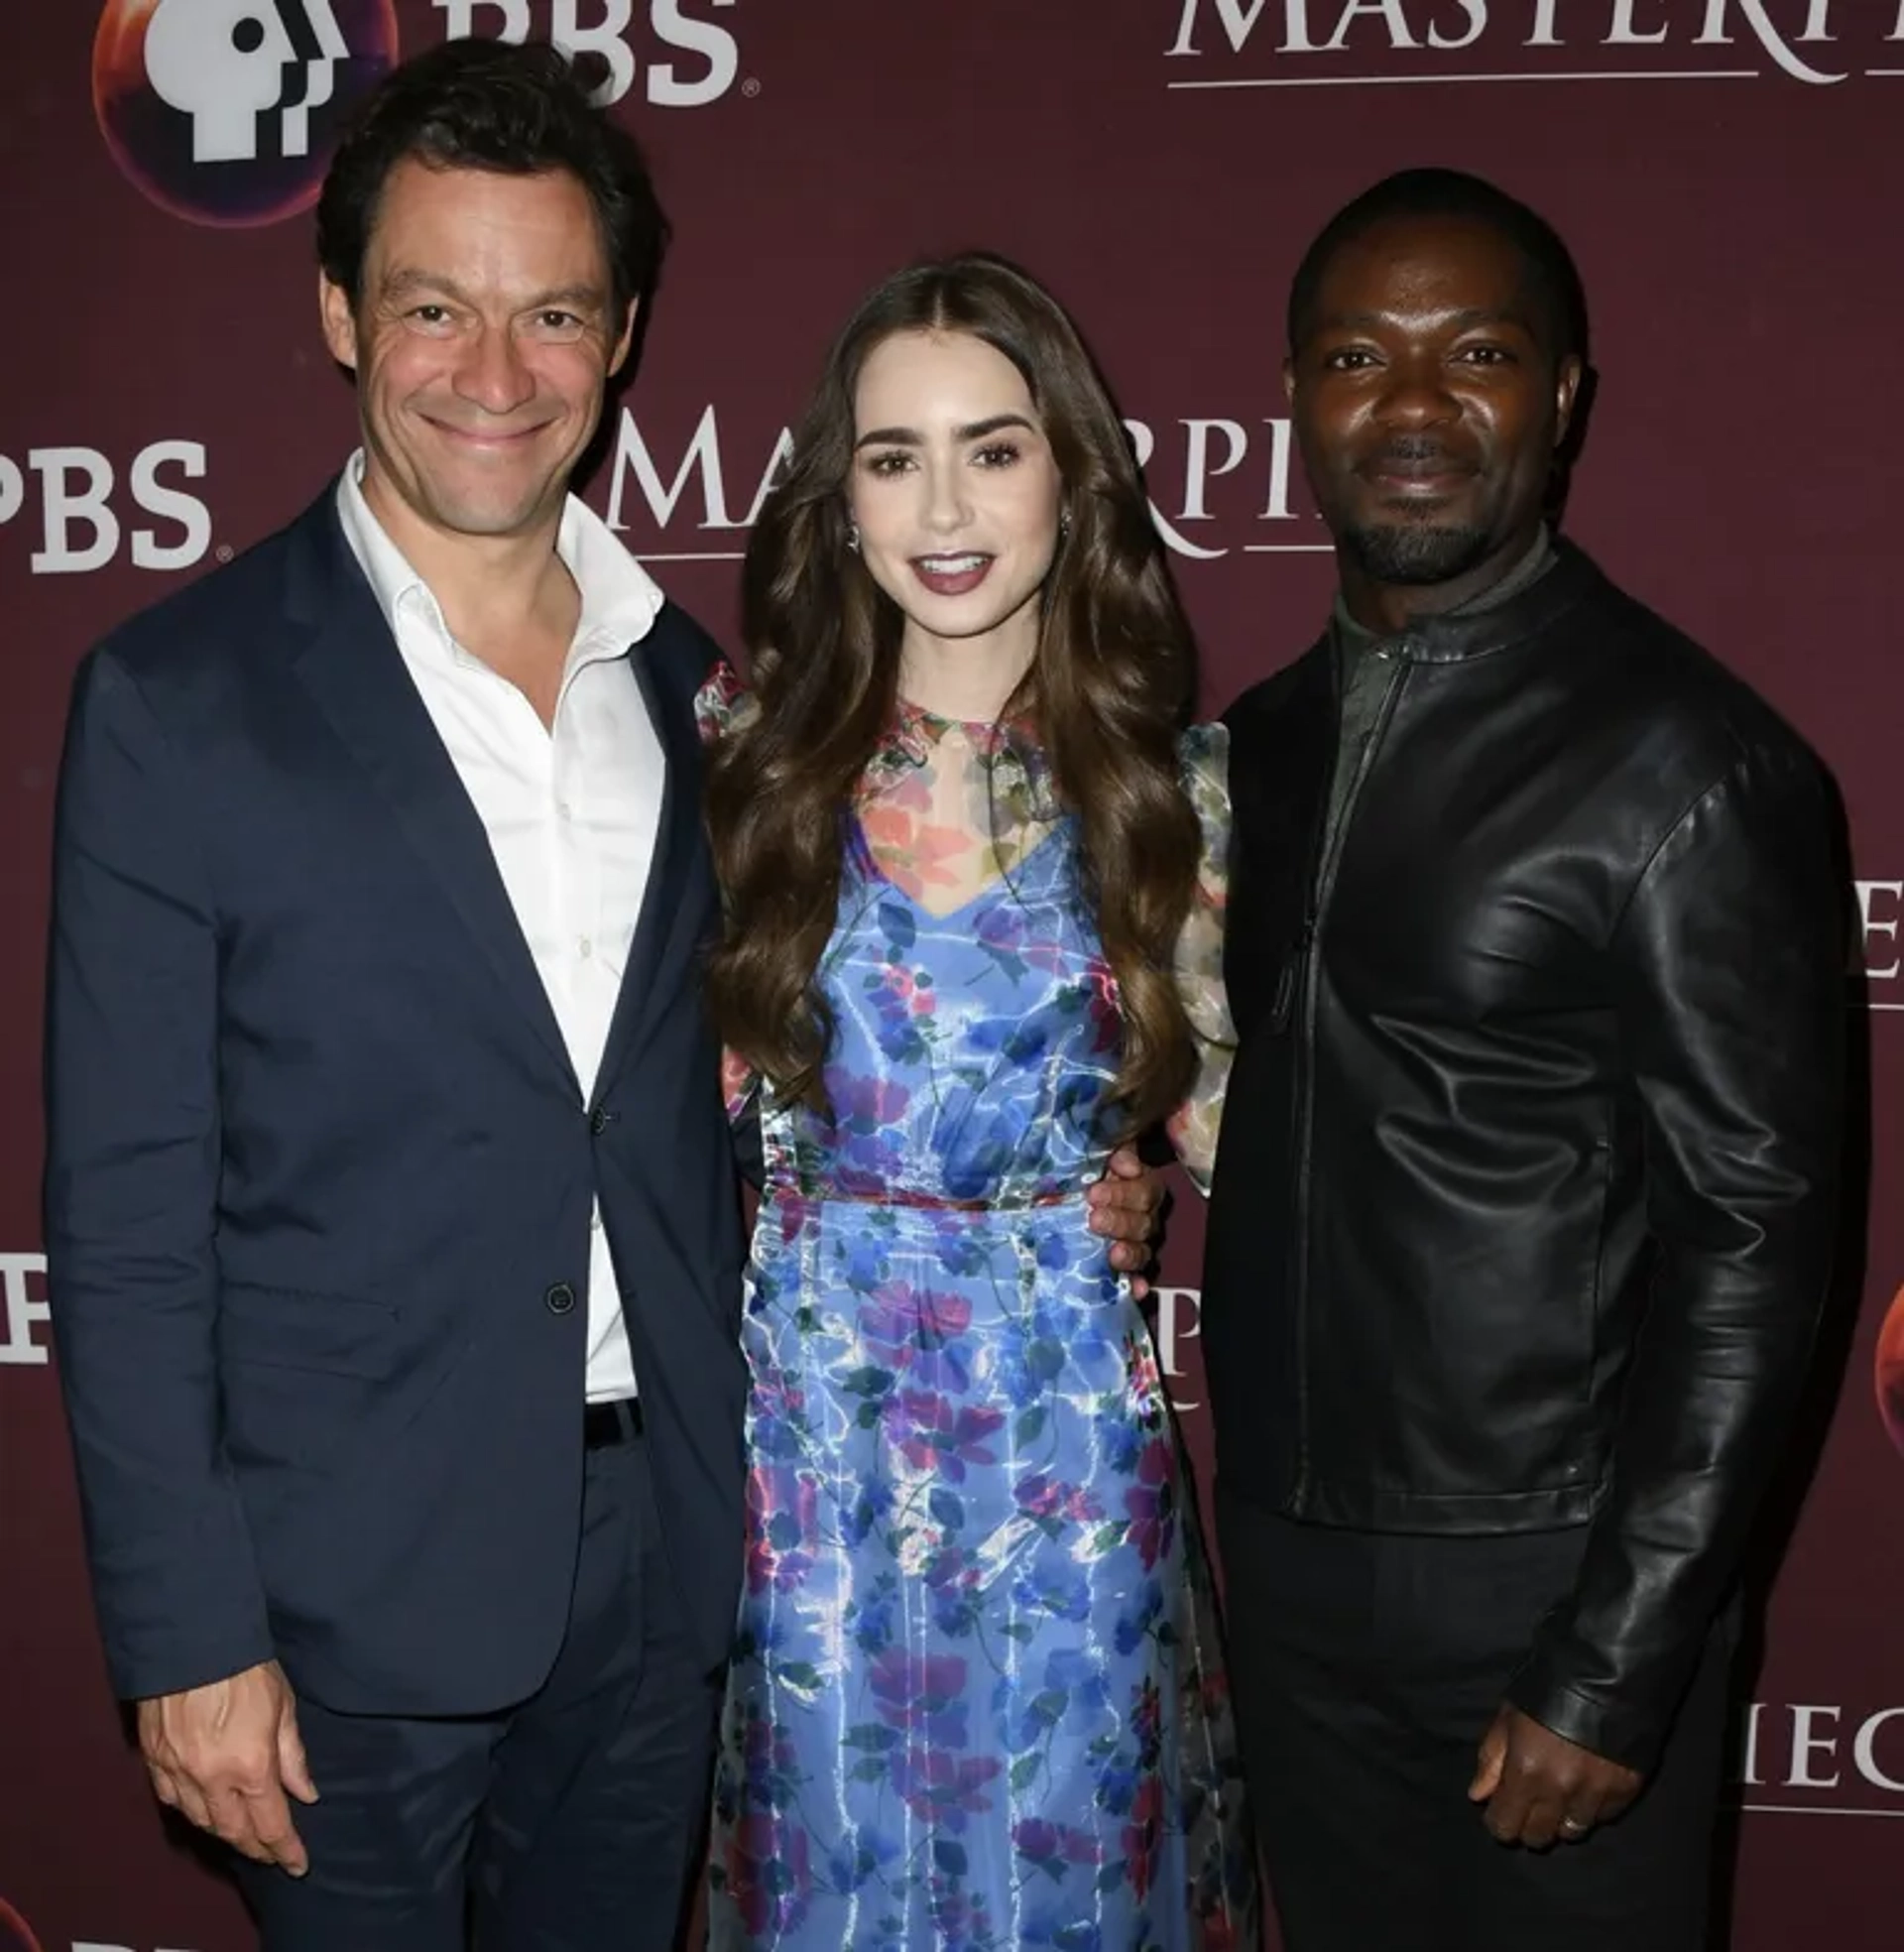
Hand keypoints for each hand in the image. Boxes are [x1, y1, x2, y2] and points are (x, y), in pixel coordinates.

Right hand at [137, 1661, 317, 1875]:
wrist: (191, 1642)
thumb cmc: (246, 1668)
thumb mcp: (283, 1707)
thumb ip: (293, 1757)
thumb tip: (306, 1794)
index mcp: (249, 1766)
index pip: (270, 1824)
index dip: (285, 1849)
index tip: (297, 1864)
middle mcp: (211, 1780)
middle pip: (233, 1831)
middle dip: (255, 1847)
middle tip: (272, 1854)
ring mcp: (177, 1774)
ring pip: (201, 1822)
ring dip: (224, 1832)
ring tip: (244, 1835)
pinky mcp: (153, 1762)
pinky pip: (173, 1802)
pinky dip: (194, 1812)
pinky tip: (206, 1811)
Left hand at [1088, 1144, 1165, 1299]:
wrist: (1062, 1196)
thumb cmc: (1081, 1173)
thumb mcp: (1094, 1155)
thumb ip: (1113, 1153)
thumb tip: (1123, 1163)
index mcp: (1141, 1186)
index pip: (1145, 1190)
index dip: (1123, 1192)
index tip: (1093, 1192)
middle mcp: (1144, 1217)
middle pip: (1144, 1222)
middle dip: (1120, 1221)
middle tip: (1094, 1220)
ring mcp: (1136, 1245)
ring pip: (1143, 1251)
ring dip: (1130, 1253)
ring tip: (1113, 1255)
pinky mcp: (1124, 1269)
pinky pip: (1137, 1278)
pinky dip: (1137, 1285)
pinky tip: (1135, 1289)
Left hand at [1468, 1703, 1641, 1848]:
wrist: (1605, 1675)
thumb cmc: (1545, 1690)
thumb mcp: (1508, 1717)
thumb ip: (1492, 1759)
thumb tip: (1478, 1795)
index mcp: (1526, 1772)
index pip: (1505, 1826)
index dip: (1499, 1820)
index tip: (1501, 1810)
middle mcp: (1560, 1792)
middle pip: (1538, 1836)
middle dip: (1529, 1824)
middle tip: (1531, 1803)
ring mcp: (1595, 1795)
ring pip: (1572, 1832)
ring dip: (1562, 1819)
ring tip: (1561, 1796)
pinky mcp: (1625, 1792)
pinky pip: (1603, 1818)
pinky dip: (1592, 1809)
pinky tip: (1588, 1788)